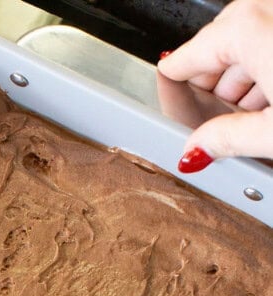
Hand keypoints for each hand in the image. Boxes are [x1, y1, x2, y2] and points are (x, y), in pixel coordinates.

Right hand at [159, 0, 272, 165]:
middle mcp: (269, 6)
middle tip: (210, 118)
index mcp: (250, 27)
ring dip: (244, 70)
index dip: (174, 82)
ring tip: (250, 111)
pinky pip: (272, 30)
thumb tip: (197, 148)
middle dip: (213, 81)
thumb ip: (227, 140)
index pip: (189, 55)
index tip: (166, 96)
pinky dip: (268, 57)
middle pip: (220, 42)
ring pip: (251, 33)